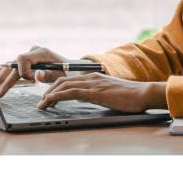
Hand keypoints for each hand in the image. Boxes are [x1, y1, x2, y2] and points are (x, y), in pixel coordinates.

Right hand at [0, 46, 92, 97]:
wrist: (73, 67)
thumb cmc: (68, 71)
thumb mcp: (60, 74)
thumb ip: (48, 75)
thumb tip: (36, 75)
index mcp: (41, 52)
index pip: (22, 59)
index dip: (23, 72)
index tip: (31, 82)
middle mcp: (33, 52)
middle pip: (14, 65)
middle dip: (4, 80)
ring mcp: (29, 56)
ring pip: (11, 66)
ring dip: (0, 78)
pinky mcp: (28, 62)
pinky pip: (12, 67)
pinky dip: (2, 73)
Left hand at [37, 73, 167, 112]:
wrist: (142, 93)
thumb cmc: (128, 96)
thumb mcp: (107, 93)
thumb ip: (94, 93)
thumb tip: (82, 98)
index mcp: (93, 77)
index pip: (68, 80)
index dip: (55, 87)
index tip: (47, 97)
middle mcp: (90, 77)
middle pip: (62, 81)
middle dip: (48, 91)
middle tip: (41, 103)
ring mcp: (93, 83)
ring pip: (64, 86)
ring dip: (50, 95)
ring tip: (42, 105)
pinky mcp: (95, 91)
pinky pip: (72, 92)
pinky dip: (59, 96)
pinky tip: (51, 100)